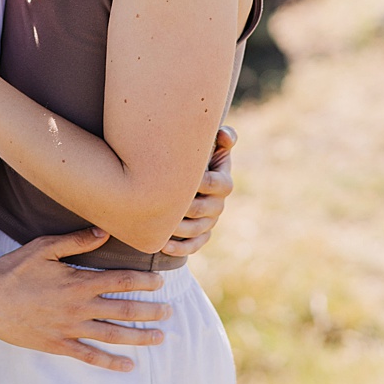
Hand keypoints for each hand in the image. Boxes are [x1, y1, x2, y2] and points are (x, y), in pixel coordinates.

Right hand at [0, 227, 168, 371]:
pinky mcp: (58, 345)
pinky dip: (110, 363)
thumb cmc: (14, 271)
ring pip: (112, 334)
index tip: (161, 281)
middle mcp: (80, 307)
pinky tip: (128, 366)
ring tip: (159, 338)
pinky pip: (89, 356)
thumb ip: (76, 240)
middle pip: (123, 310)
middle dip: (149, 311)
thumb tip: (104, 231)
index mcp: (79, 282)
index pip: (121, 281)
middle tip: (170, 312)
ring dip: (138, 336)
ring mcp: (70, 329)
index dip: (144, 281)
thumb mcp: (44, 247)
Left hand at [160, 126, 236, 258]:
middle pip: (204, 209)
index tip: (176, 178)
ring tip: (160, 226)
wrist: (182, 177)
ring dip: (179, 229)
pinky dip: (180, 248)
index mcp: (223, 182)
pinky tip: (164, 246)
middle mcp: (218, 203)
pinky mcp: (201, 235)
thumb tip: (224, 135)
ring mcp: (210, 221)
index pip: (216, 184)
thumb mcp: (209, 146)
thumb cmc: (194, 158)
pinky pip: (194, 245)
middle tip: (162, 203)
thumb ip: (221, 137)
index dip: (200, 182)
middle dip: (185, 208)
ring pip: (197, 229)